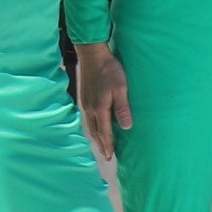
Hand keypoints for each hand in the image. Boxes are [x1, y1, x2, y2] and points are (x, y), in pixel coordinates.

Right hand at [74, 41, 128, 159]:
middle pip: (95, 132)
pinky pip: (88, 119)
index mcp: (100, 108)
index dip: (108, 145)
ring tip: (101, 145)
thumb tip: (126, 127)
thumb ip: (123, 108)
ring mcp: (86, 103)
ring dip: (95, 138)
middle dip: (101, 145)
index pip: (104, 132)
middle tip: (106, 157)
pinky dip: (92, 128)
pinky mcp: (84, 98)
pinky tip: (95, 127)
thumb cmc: (110, 70)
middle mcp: (90, 109)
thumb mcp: (121, 88)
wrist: (92, 54)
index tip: (111, 157)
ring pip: (90, 126)